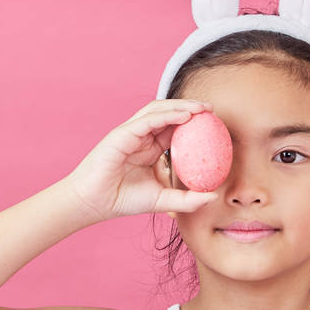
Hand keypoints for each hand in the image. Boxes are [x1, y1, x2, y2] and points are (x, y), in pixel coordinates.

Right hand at [63, 99, 217, 223]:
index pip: (175, 128)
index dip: (194, 122)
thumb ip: (186, 199)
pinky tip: (184, 116)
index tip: (215, 123)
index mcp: (150, 148)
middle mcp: (141, 136)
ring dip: (180, 106)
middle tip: (211, 110)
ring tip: (201, 108)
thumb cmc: (124, 200)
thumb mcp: (162, 200)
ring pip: (158, 111)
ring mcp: (131, 133)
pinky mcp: (121, 134)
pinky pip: (146, 120)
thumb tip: (213, 196)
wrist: (94, 203)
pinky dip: (166, 115)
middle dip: (190, 107)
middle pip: (168, 113)